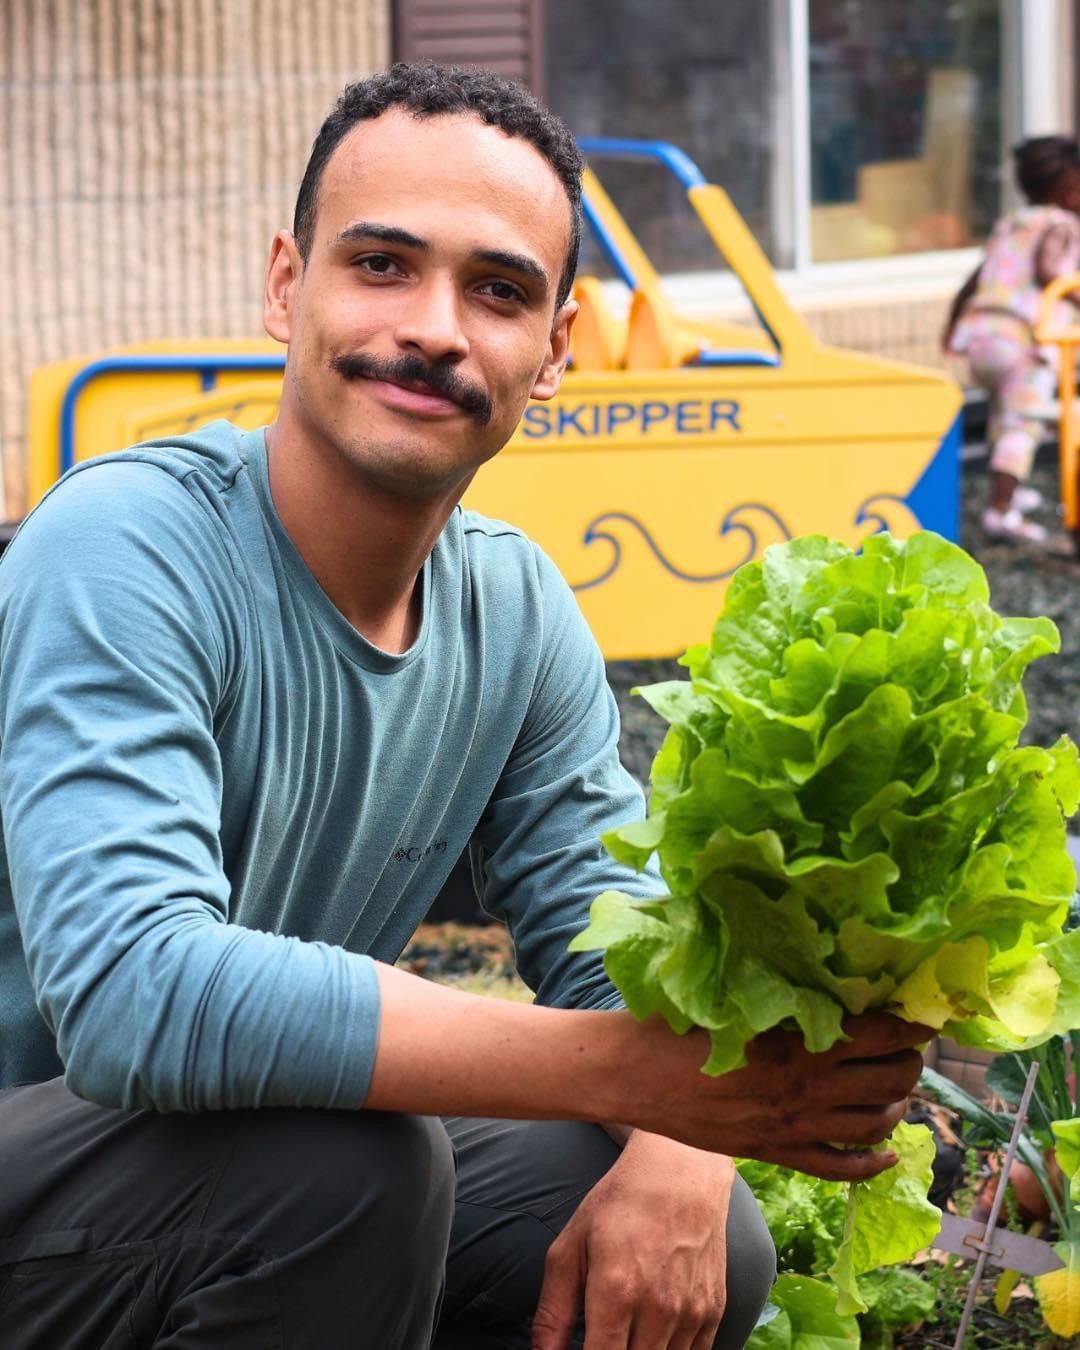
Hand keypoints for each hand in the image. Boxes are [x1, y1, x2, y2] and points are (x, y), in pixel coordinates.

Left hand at [531, 1131, 732, 1349]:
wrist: (681, 1173)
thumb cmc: (620, 1206)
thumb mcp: (571, 1247)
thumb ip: (553, 1312)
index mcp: (616, 1292)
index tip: (583, 1348)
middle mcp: (658, 1310)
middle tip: (601, 1338)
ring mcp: (691, 1313)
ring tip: (626, 1333)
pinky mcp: (714, 1313)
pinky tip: (651, 1336)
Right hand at [619, 1012, 929, 1181]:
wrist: (632, 1074)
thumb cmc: (675, 1023)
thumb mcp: (732, 995)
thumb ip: (782, 991)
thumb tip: (827, 974)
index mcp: (797, 1044)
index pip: (879, 1035)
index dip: (910, 1025)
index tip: (923, 1014)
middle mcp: (806, 1090)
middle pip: (889, 1082)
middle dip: (909, 1063)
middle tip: (909, 1047)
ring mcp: (793, 1127)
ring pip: (873, 1126)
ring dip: (896, 1106)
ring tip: (896, 1088)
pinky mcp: (775, 1153)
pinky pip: (839, 1167)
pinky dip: (871, 1163)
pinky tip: (885, 1154)